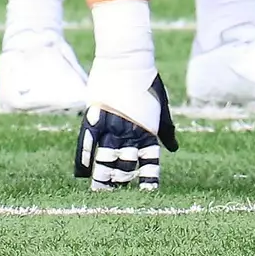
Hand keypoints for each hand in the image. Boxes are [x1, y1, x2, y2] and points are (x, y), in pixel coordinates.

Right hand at [75, 72, 177, 190]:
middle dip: (119, 180)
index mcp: (148, 130)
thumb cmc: (147, 81)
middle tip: (113, 196)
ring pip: (106, 156)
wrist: (127, 59)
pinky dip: (84, 157)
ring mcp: (111, 123)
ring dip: (102, 175)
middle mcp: (130, 130)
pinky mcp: (94, 114)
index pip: (149, 162)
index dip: (147, 179)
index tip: (145, 194)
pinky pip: (87, 141)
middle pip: (124, 163)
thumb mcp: (162, 107)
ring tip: (98, 191)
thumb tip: (172, 147)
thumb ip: (166, 129)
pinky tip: (81, 171)